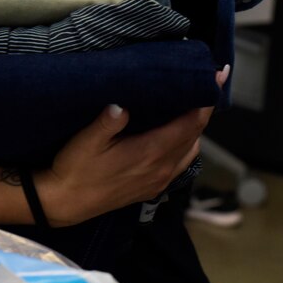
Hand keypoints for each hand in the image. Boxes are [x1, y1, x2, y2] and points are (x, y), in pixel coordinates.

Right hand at [36, 66, 228, 226]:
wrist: (65, 204)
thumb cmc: (74, 169)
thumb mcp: (85, 141)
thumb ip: (106, 122)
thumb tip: (122, 104)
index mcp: (151, 152)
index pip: (191, 124)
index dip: (206, 101)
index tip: (217, 78)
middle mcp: (162, 168)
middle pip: (195, 135)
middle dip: (204, 109)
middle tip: (209, 84)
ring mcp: (159, 180)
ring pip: (191, 150)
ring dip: (195, 129)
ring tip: (193, 106)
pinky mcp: (153, 188)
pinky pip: (181, 164)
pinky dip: (187, 146)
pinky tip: (178, 135)